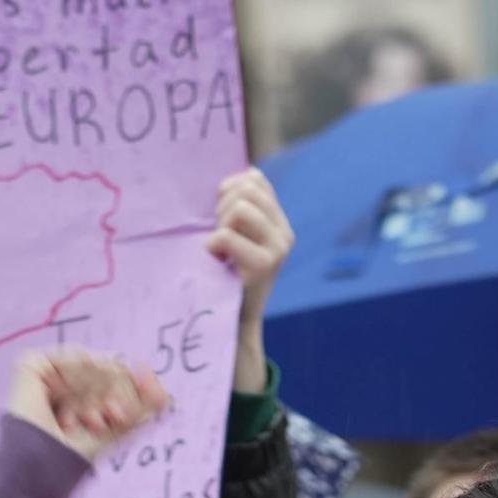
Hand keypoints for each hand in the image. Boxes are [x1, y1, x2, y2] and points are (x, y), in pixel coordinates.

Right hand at [5, 346, 170, 462]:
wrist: (43, 465)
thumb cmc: (78, 453)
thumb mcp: (124, 427)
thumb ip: (148, 404)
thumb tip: (162, 381)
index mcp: (85, 389)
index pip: (118, 373)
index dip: (126, 391)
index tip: (119, 417)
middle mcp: (65, 377)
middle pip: (108, 365)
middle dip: (111, 393)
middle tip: (105, 419)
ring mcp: (47, 370)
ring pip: (92, 362)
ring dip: (93, 394)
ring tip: (87, 421)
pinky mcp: (30, 365)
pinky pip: (69, 356)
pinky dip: (76, 378)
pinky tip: (67, 408)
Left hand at [208, 168, 293, 394]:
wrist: (230, 322)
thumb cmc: (221, 275)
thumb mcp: (233, 237)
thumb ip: (237, 209)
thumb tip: (239, 176)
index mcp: (278, 221)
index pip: (255, 179)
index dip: (229, 187)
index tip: (220, 215)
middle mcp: (284, 232)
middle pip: (247, 188)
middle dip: (223, 205)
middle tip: (217, 234)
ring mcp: (278, 248)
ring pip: (241, 207)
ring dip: (219, 224)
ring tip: (217, 247)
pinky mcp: (265, 265)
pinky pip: (227, 235)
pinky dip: (213, 244)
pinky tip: (214, 260)